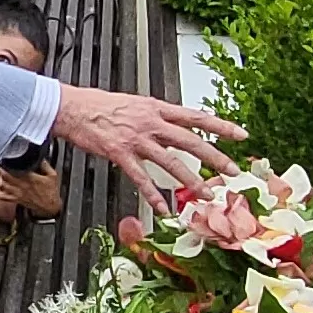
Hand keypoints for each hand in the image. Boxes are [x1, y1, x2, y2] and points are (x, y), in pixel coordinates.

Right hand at [49, 87, 241, 208]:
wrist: (71, 107)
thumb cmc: (98, 105)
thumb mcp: (135, 103)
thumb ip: (155, 116)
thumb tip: (172, 125)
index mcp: (156, 108)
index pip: (196, 117)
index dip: (220, 126)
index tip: (241, 135)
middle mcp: (151, 123)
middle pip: (191, 141)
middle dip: (215, 158)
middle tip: (232, 172)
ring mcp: (137, 140)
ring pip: (171, 163)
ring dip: (191, 181)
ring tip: (206, 195)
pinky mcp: (120, 154)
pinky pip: (141, 178)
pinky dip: (153, 196)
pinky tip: (163, 209)